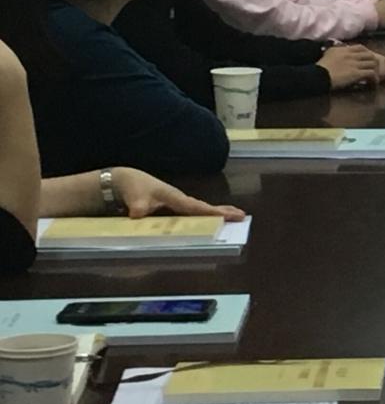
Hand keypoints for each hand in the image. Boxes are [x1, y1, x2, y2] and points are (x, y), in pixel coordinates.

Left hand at [112, 168, 244, 221]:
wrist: (122, 181)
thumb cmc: (132, 186)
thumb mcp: (134, 197)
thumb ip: (138, 206)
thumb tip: (139, 215)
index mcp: (173, 196)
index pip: (195, 207)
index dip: (211, 212)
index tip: (227, 215)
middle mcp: (178, 199)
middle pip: (203, 207)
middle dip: (223, 211)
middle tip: (242, 216)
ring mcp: (176, 203)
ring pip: (199, 210)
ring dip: (217, 213)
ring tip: (234, 217)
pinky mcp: (171, 208)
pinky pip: (191, 213)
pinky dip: (204, 215)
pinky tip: (210, 222)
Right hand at [319, 45, 384, 90]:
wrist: (318, 76)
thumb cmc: (321, 67)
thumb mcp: (328, 54)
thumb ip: (335, 51)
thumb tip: (338, 50)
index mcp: (344, 50)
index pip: (361, 47)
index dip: (367, 53)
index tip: (367, 59)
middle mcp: (351, 55)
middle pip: (370, 55)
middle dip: (373, 62)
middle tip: (373, 69)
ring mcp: (355, 64)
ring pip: (373, 64)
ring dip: (376, 71)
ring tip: (374, 77)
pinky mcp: (356, 73)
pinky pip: (371, 73)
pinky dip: (374, 78)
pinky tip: (373, 83)